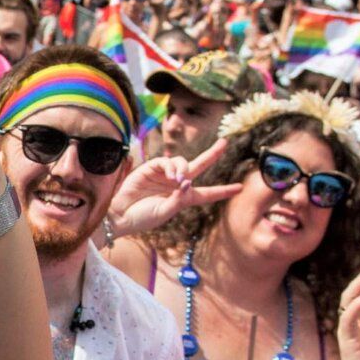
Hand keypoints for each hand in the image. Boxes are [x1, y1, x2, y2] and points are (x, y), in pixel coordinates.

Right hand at [102, 140, 241, 238]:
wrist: (120, 214)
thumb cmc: (142, 218)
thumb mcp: (165, 212)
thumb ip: (179, 199)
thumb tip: (189, 182)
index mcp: (183, 198)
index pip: (207, 193)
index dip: (223, 190)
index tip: (239, 188)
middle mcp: (176, 184)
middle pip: (199, 166)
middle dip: (212, 154)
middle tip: (225, 142)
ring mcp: (164, 175)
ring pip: (184, 163)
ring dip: (184, 169)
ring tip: (177, 181)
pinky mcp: (151, 168)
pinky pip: (167, 162)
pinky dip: (171, 167)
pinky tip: (171, 176)